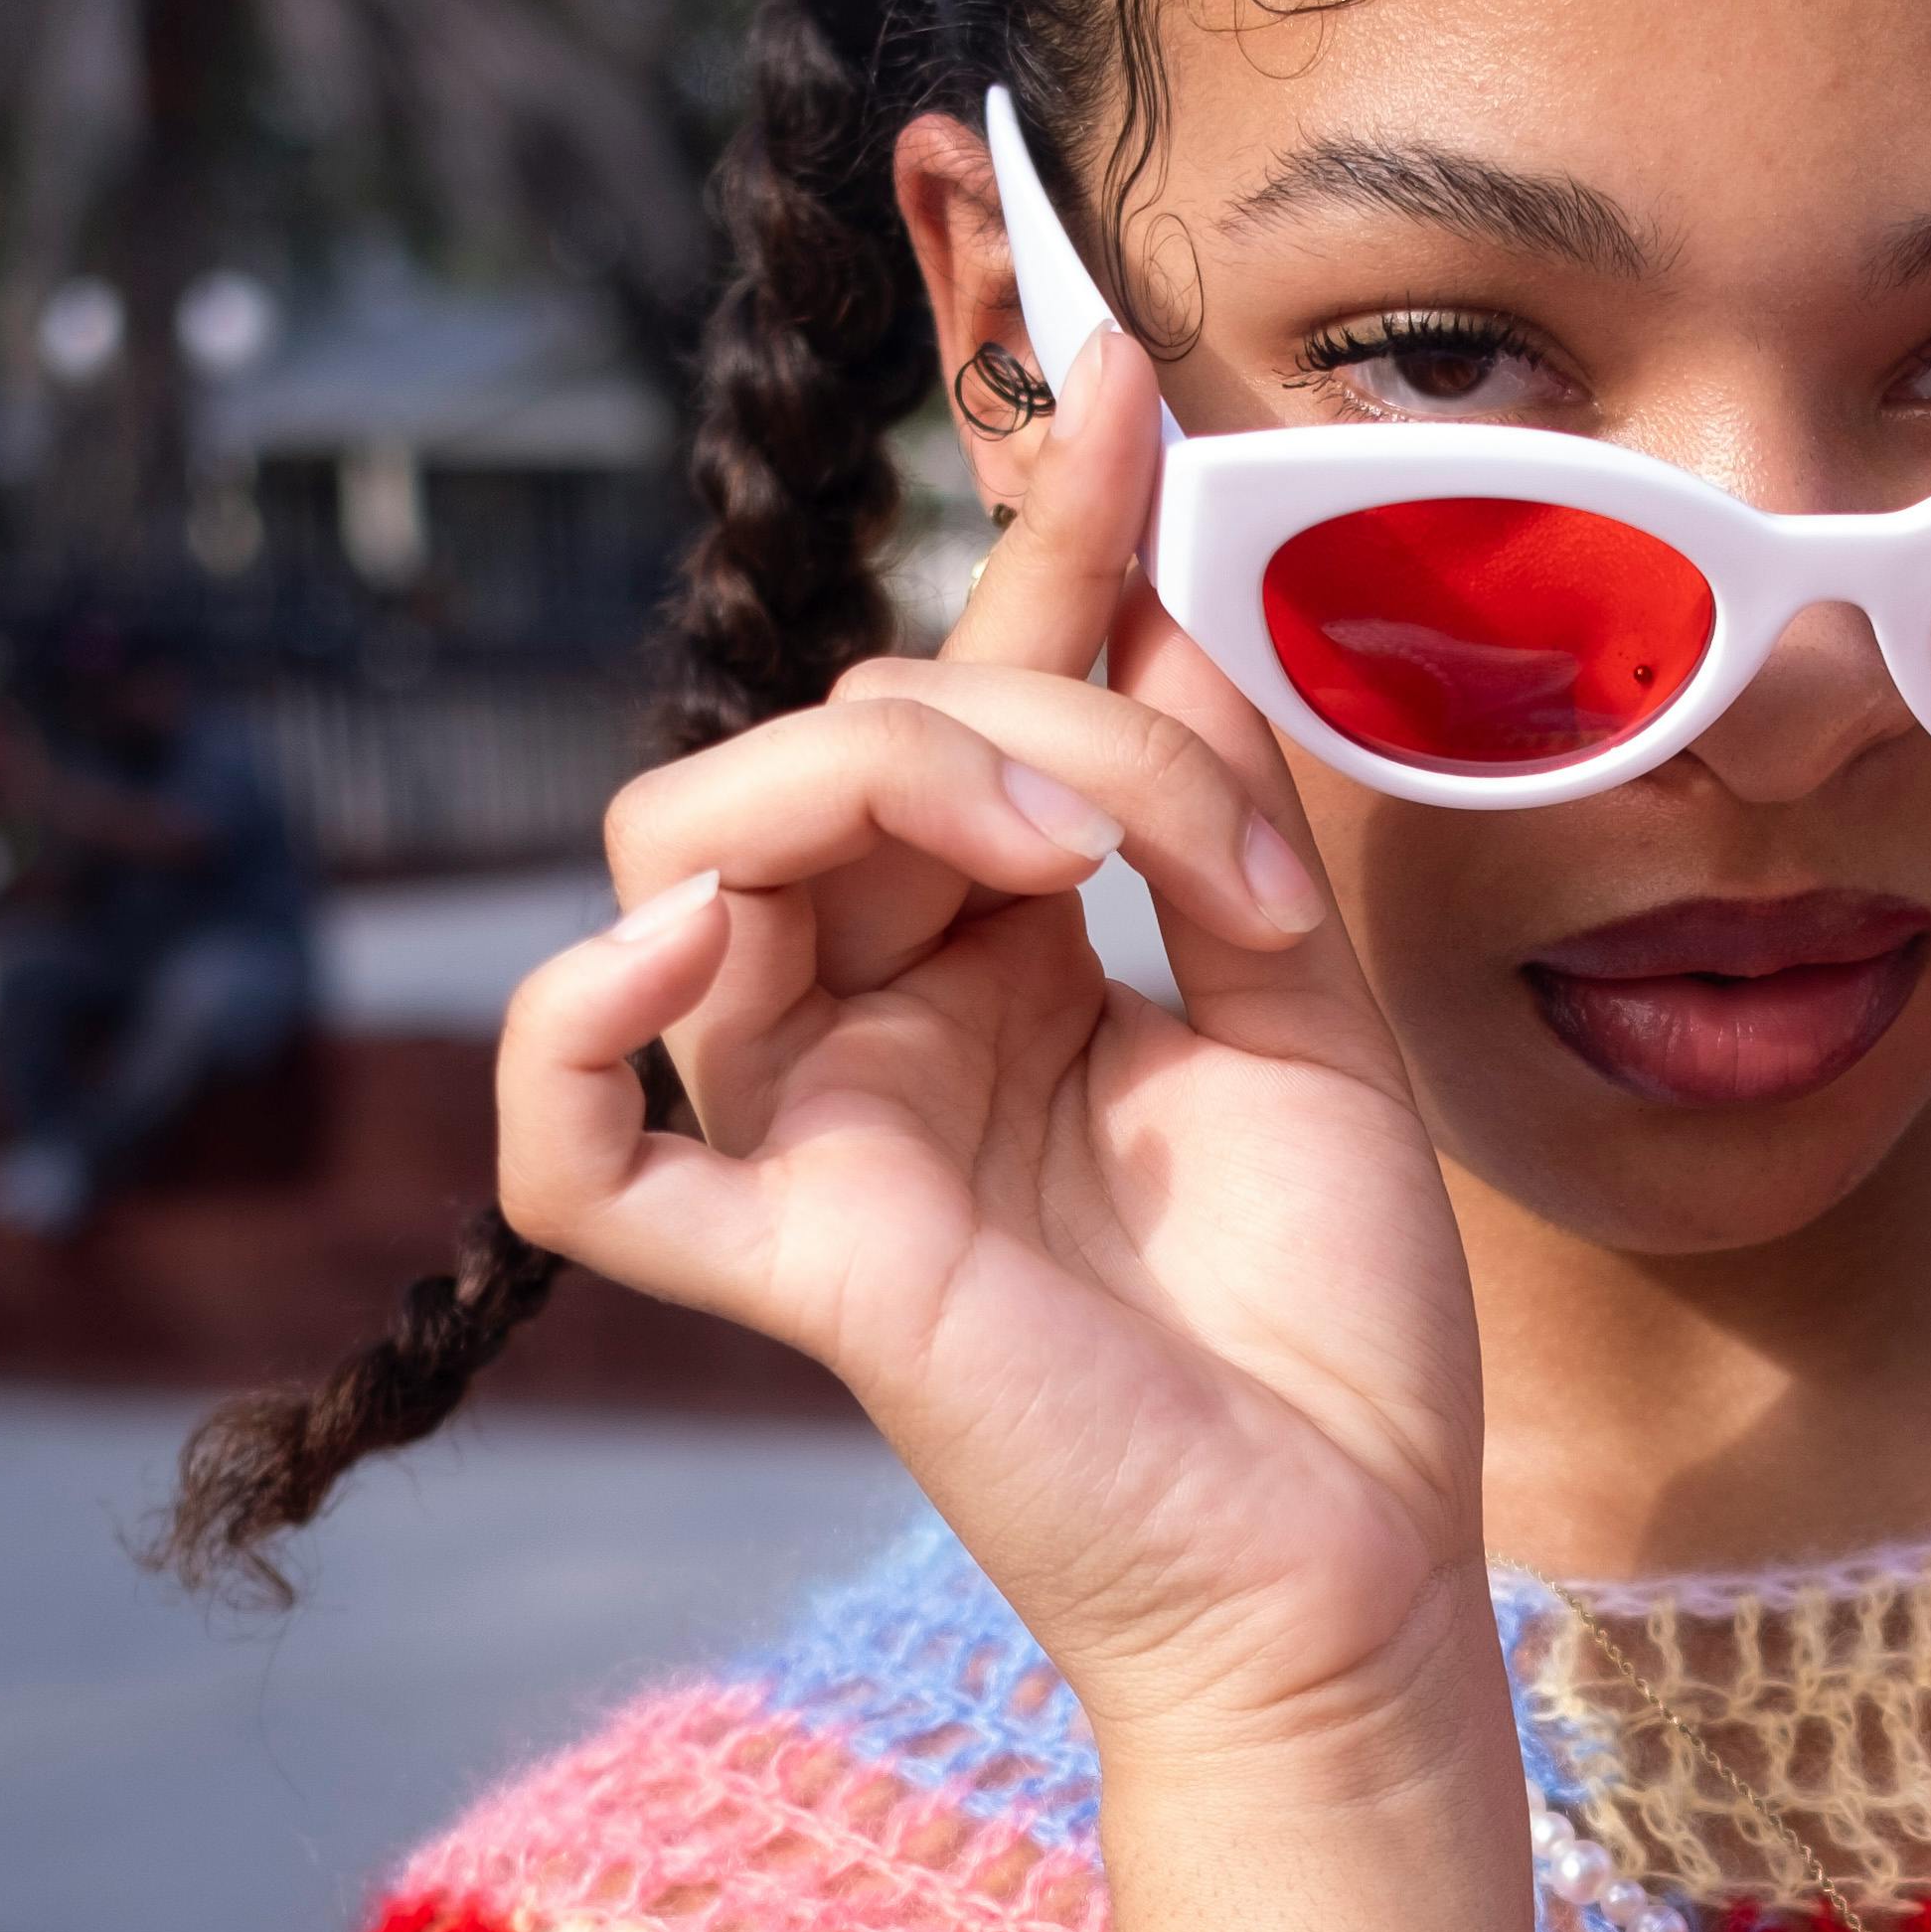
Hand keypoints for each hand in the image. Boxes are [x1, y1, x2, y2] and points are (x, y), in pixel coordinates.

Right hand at [496, 331, 1489, 1772]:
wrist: (1360, 1557)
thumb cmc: (1335, 1321)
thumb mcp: (1307, 1006)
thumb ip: (1210, 809)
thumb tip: (1151, 591)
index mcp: (1001, 958)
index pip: (967, 702)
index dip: (1035, 535)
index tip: (1121, 375)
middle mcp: (881, 1022)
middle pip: (830, 746)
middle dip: (1009, 708)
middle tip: (1184, 830)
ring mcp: (813, 1135)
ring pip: (686, 857)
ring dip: (872, 789)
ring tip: (1065, 860)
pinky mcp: (787, 1261)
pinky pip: (570, 1149)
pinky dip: (586, 1026)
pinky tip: (710, 949)